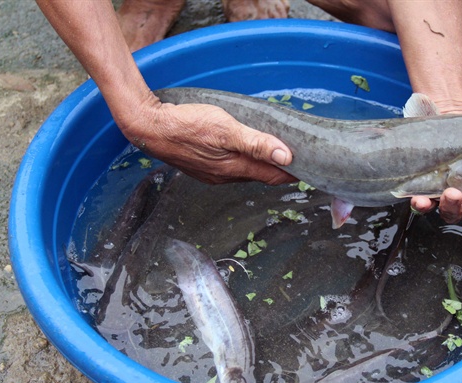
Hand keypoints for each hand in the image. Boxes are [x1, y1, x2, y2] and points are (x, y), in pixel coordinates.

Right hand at [121, 98, 294, 184]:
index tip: (312, 169)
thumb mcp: (226, 129)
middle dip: (281, 170)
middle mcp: (226, 177)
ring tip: (278, 153)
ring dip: (263, 165)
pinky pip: (232, 167)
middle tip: (300, 159)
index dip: (294, 174)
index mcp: (235, 169)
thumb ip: (257, 143)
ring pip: (247, 172)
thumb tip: (286, 157)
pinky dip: (245, 161)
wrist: (148, 128)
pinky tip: (246, 150)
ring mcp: (214, 174)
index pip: (274, 176)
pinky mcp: (204, 167)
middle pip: (262, 176)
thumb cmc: (186, 125)